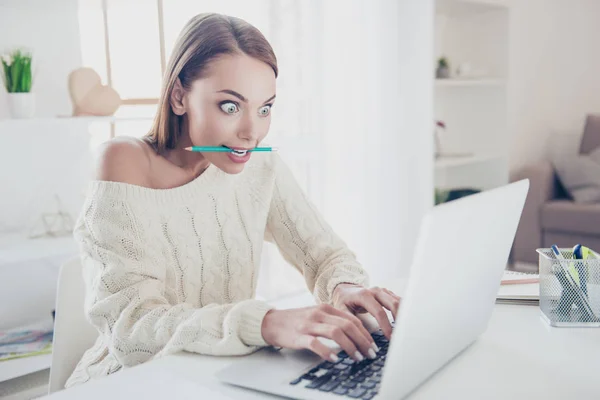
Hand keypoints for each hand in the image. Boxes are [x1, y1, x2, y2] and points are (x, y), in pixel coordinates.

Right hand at [261, 305, 378, 362]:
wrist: (272, 322)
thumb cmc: (297, 321)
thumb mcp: (316, 315)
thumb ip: (333, 321)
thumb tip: (356, 335)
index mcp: (326, 308)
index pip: (352, 319)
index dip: (365, 333)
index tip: (373, 345)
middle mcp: (319, 314)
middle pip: (347, 325)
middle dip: (362, 341)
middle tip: (370, 354)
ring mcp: (309, 325)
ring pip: (336, 333)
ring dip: (350, 347)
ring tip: (357, 358)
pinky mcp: (299, 336)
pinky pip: (316, 344)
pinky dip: (328, 352)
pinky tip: (335, 359)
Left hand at [332, 284, 400, 339]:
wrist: (346, 289)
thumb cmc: (344, 301)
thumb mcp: (342, 310)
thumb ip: (350, 321)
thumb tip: (360, 336)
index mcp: (364, 295)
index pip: (379, 311)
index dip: (386, 325)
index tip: (390, 337)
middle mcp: (376, 291)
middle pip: (393, 304)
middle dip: (399, 320)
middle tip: (401, 335)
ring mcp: (383, 291)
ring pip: (399, 301)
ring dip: (403, 316)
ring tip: (404, 330)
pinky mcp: (388, 294)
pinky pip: (399, 301)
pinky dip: (403, 312)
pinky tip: (404, 323)